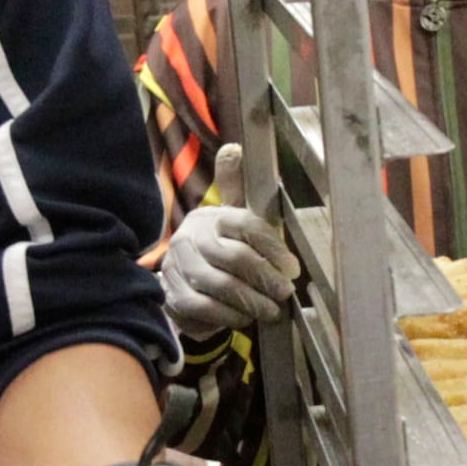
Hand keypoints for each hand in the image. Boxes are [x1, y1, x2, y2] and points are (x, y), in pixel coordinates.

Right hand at [160, 145, 294, 336]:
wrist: (181, 279)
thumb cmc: (218, 247)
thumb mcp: (232, 219)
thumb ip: (237, 187)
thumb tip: (235, 148)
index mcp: (211, 216)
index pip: (246, 225)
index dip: (273, 247)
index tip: (292, 268)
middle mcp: (191, 236)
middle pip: (235, 257)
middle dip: (265, 277)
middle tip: (284, 292)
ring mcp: (179, 266)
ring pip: (221, 284)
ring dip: (252, 300)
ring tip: (271, 309)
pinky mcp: (174, 294)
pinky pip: (205, 307)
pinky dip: (230, 315)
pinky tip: (245, 317)